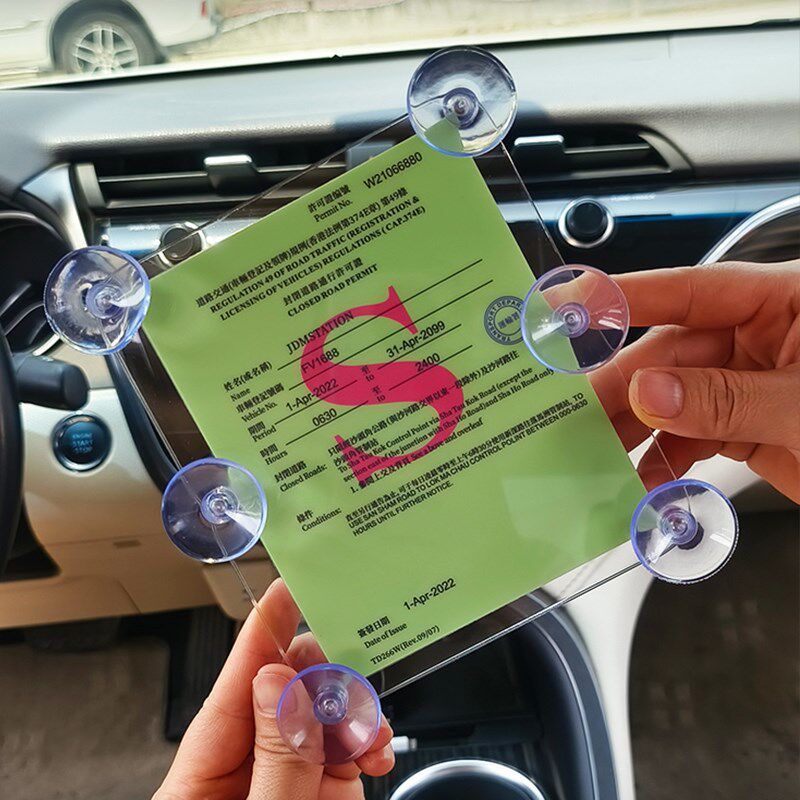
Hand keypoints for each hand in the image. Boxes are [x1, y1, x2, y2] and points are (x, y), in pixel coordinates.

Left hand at [154, 579, 394, 799]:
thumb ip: (276, 757)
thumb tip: (280, 682)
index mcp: (202, 777)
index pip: (233, 686)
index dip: (262, 632)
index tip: (285, 589)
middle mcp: (246, 770)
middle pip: (284, 690)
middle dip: (324, 670)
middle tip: (352, 659)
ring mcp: (285, 780)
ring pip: (321, 715)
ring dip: (354, 711)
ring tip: (369, 724)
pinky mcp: (318, 794)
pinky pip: (344, 749)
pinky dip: (367, 742)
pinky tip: (375, 749)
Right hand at [593, 260, 799, 500]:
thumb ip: (728, 399)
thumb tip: (647, 394)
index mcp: (782, 302)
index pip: (689, 291)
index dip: (625, 296)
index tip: (567, 304)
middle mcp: (759, 337)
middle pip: (669, 354)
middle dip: (621, 390)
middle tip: (574, 416)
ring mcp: (750, 384)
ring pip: (673, 400)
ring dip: (635, 432)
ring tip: (597, 457)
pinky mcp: (749, 427)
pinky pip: (693, 439)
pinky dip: (667, 462)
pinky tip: (645, 482)